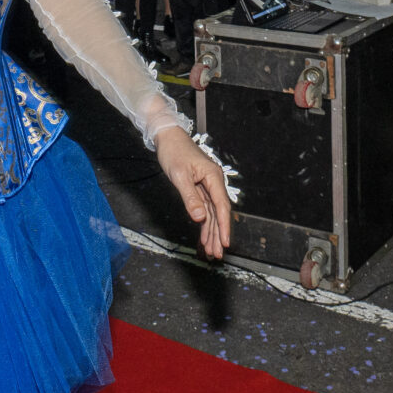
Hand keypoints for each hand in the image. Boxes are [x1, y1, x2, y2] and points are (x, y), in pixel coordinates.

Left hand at [155, 128, 233, 258]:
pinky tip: (204, 238)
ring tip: (211, 251)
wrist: (168, 138)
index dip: (224, 226)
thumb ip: (190, 197)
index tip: (225, 242)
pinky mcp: (199, 189)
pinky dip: (204, 224)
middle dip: (218, 235)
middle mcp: (213, 183)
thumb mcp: (180, 175)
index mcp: (213, 178)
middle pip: (218, 214)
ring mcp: (207, 186)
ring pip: (212, 214)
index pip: (221, 206)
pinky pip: (204, 210)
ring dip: (211, 233)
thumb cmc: (174, 152)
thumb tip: (200, 218)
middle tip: (217, 254)